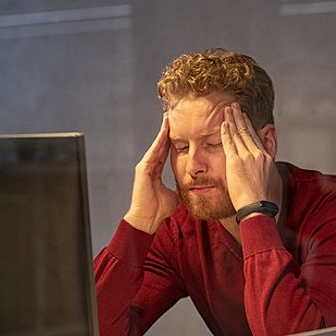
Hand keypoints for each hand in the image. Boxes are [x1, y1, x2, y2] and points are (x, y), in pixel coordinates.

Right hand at [124, 113, 178, 233]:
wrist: (148, 219)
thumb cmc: (159, 210)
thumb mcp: (174, 196)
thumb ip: (181, 189)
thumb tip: (192, 188)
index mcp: (156, 172)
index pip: (165, 152)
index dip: (171, 140)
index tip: (178, 129)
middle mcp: (149, 167)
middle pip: (160, 145)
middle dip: (166, 131)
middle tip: (172, 116)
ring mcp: (145, 167)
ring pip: (156, 145)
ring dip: (162, 132)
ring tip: (168, 118)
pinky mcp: (143, 169)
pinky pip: (153, 152)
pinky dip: (159, 141)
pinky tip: (164, 131)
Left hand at [221, 102, 273, 210]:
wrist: (257, 206)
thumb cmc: (262, 198)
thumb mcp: (271, 179)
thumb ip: (267, 168)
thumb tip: (266, 166)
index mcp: (265, 158)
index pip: (255, 137)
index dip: (248, 126)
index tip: (244, 117)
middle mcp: (257, 154)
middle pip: (247, 131)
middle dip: (240, 117)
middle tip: (234, 106)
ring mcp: (247, 157)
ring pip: (238, 134)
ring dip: (232, 120)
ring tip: (227, 109)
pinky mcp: (235, 162)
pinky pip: (229, 143)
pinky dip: (226, 132)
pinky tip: (223, 123)